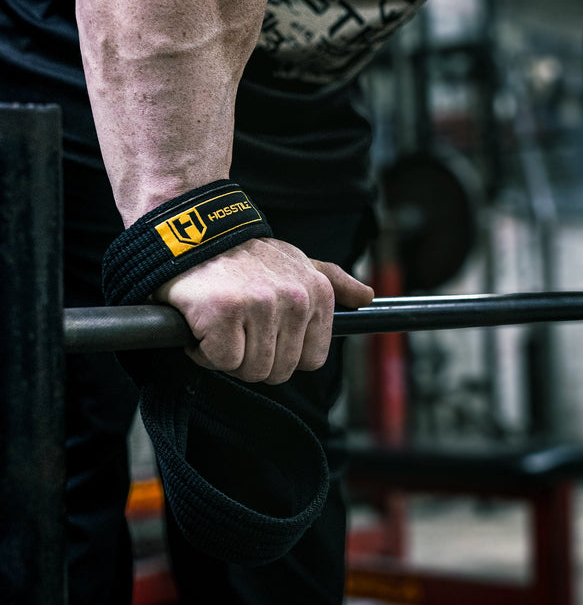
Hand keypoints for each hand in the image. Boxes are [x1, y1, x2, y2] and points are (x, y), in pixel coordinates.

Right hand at [153, 238, 374, 383]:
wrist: (193, 234)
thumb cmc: (244, 256)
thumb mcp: (296, 261)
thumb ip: (333, 281)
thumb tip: (366, 297)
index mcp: (317, 293)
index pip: (311, 360)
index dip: (284, 354)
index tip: (265, 334)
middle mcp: (295, 299)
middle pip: (279, 371)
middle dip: (253, 358)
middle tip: (237, 328)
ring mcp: (260, 306)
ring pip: (252, 370)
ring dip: (229, 356)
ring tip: (221, 323)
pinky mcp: (224, 314)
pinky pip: (221, 361)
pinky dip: (204, 350)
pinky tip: (203, 324)